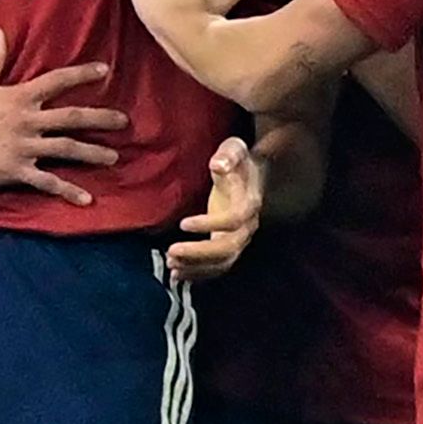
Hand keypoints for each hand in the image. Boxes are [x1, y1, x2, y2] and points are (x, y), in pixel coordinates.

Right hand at [0, 30, 126, 201]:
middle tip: (124, 121)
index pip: (56, 81)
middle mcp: (27, 120)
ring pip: (66, 149)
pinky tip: (87, 200)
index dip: (82, 74)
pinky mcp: (16, 170)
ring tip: (114, 158)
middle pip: (72, 117)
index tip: (105, 71)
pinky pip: (48, 182)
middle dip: (101, 118)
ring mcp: (24, 147)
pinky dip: (68, 191)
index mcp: (18, 97)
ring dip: (92, 153)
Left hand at [167, 136, 263, 280]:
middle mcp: (248, 226)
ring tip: (171, 266)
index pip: (234, 220)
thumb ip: (228, 155)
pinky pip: (218, 267)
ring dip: (196, 267)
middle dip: (199, 253)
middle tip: (171, 252)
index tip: (182, 223)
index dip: (210, 224)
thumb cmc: (238, 160)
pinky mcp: (230, 247)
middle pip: (228, 248)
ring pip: (223, 262)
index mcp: (249, 203)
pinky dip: (198, 274)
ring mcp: (240, 239)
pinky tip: (176, 275)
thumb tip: (218, 164)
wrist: (251, 175)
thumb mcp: (234, 148)